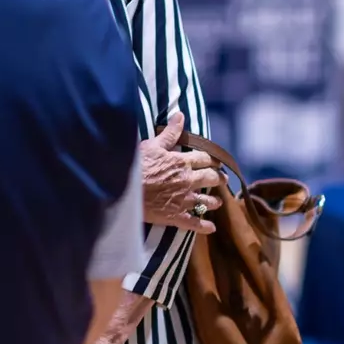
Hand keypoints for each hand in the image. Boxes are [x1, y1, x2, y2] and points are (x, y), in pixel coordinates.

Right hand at [141, 112, 222, 233]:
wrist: (121, 190)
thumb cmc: (135, 165)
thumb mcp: (152, 145)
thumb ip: (169, 133)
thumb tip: (180, 115)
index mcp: (182, 162)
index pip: (206, 159)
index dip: (213, 160)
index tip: (217, 162)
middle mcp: (188, 181)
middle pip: (212, 178)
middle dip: (219, 178)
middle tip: (222, 180)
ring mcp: (184, 200)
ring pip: (207, 201)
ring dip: (214, 202)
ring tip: (217, 203)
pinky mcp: (176, 216)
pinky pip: (195, 223)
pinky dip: (205, 226)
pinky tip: (211, 228)